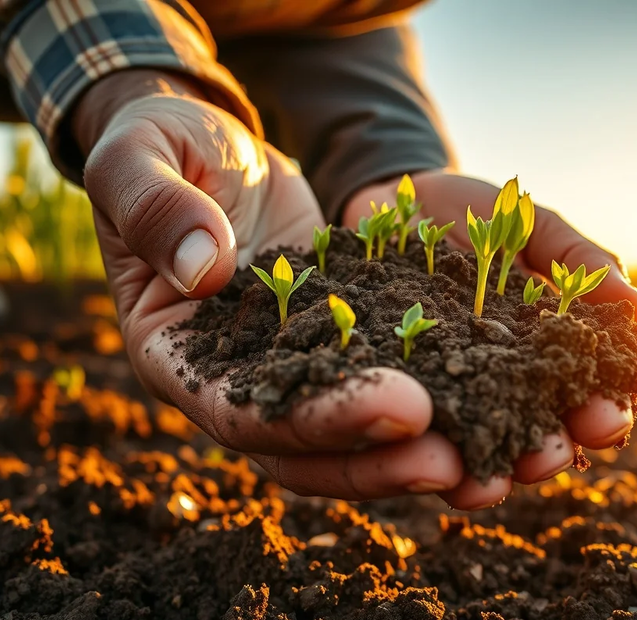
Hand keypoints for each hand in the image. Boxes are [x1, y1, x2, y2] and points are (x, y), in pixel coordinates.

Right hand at [77, 71, 469, 503]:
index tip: (402, 409)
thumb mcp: (138, 161)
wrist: (205, 143)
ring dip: (419, 445)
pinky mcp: (341, 336)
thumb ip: (157, 208)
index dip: (319, 422)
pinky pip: (390, 371)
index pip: (243, 412)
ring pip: (354, 431)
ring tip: (491, 448)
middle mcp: (236, 379)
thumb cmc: (155, 147)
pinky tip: (499, 389)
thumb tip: (204, 270)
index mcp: (174, 356)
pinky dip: (441, 385)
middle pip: (307, 448)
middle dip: (381, 459)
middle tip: (460, 459)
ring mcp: (292, 364)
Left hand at [343, 170, 636, 506]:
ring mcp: (455, 394)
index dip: (604, 412)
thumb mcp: (531, 225)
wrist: (394, 199)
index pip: (590, 396)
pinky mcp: (403, 395)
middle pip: (540, 436)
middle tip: (547, 455)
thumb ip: (582, 262)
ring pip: (480, 449)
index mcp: (552, 351)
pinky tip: (428, 462)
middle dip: (548, 452)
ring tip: (487, 483)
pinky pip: (416, 434)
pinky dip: (423, 454)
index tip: (606, 417)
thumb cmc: (476, 213)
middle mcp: (508, 385)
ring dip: (488, 473)